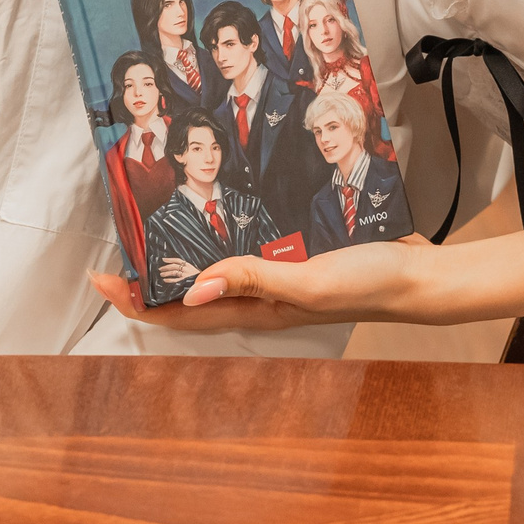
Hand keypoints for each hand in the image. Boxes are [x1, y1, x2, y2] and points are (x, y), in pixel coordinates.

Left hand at [88, 237, 430, 335]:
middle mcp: (261, 296)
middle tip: (115, 253)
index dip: (137, 301)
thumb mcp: (308, 282)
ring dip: (184, 255)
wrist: (422, 274)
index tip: (101, 279)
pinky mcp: (298, 252)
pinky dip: (227, 233)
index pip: (181, 312)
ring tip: (154, 231)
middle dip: (149, 279)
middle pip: (190, 293)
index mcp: (256, 310)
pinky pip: (250, 247)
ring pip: (218, 269)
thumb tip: (191, 288)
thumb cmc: (370, 282)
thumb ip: (253, 282)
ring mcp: (279, 275)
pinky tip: (224, 210)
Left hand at [157, 256, 198, 282]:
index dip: (170, 259)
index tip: (164, 259)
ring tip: (161, 274)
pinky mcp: (185, 282)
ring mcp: (186, 275)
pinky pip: (175, 280)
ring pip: (174, 272)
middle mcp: (187, 269)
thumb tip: (179, 267)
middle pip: (174, 266)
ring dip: (166, 273)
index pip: (178, 260)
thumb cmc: (201, 277)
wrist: (206, 283)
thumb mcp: (196, 271)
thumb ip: (187, 269)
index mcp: (189, 265)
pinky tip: (165, 280)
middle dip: (166, 267)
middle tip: (160, 268)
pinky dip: (169, 280)